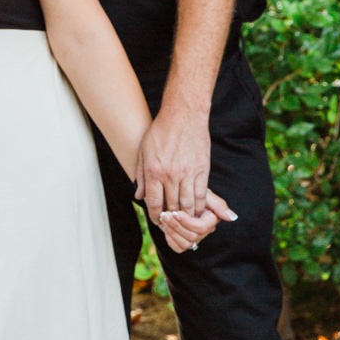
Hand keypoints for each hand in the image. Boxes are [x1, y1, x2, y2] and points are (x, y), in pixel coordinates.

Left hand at [135, 103, 211, 218]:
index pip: (154, 203)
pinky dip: (198, 206)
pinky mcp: (201, 170)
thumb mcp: (144, 152)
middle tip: (172, 224)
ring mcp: (187, 173)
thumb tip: (139, 196)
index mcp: (154, 171)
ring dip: (186, 215)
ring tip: (184, 220)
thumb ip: (142, 176)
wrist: (182, 115)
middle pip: (171, 207)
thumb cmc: (160, 131)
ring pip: (187, 204)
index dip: (155, 216)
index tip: (157, 221)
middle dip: (171, 219)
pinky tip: (196, 210)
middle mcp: (170, 175)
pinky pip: (201, 195)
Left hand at [153, 187, 235, 254]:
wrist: (177, 192)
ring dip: (172, 231)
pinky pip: (177, 247)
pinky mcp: (183, 241)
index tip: (176, 212)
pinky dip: (169, 238)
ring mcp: (194, 238)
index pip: (201, 227)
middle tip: (165, 214)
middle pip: (192, 237)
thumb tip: (233, 217)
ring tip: (163, 218)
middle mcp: (204, 232)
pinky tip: (164, 226)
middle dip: (177, 226)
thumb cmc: (191, 190)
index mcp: (211, 221)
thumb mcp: (204, 193)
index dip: (187, 222)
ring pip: (185, 244)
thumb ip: (218, 204)